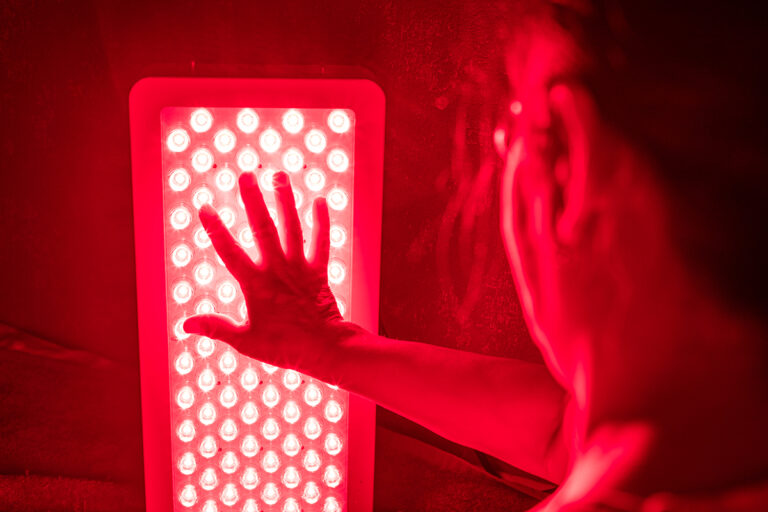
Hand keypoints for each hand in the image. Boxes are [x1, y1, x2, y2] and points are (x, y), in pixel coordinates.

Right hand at [183, 170, 361, 372]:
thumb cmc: (284, 348)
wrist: (324, 350)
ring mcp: (299, 268)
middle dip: (253, 201)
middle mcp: (277, 270)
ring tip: (279, 176)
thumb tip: (185, 325)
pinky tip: (320, 201)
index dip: (216, 230)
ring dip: (285, 202)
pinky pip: (321, 243)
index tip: (205, 207)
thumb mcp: (245, 341)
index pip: (230, 252)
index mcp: (255, 284)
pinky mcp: (318, 272)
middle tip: (246, 175)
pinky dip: (322, 223)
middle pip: (262, 229)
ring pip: (292, 228)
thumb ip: (216, 328)